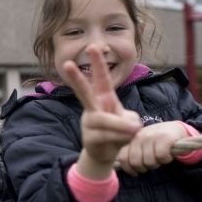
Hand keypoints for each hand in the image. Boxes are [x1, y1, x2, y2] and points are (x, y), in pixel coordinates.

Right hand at [62, 45, 141, 178]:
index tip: (93, 46)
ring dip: (120, 125)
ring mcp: (89, 123)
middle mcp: (92, 107)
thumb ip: (130, 120)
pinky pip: (106, 136)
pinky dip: (121, 137)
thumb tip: (129, 126)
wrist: (104, 154)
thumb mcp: (130, 121)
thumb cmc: (118, 131)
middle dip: (76, 78)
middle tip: (67, 64)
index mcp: (103, 98)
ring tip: (134, 129)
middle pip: (83, 92)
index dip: (98, 63)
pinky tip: (126, 138)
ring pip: (102, 120)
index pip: (101, 78)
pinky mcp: (89, 138)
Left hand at [116, 121, 186, 175]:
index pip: (123, 158)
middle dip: (144, 168)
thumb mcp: (141, 146)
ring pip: (149, 161)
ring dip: (156, 164)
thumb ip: (133, 154)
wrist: (175, 128)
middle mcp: (139, 137)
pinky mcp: (164, 137)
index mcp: (131, 140)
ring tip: (160, 158)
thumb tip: (128, 169)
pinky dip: (166, 159)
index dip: (128, 169)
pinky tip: (168, 155)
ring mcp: (151, 136)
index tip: (135, 172)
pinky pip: (161, 156)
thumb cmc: (156, 141)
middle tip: (151, 164)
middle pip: (136, 163)